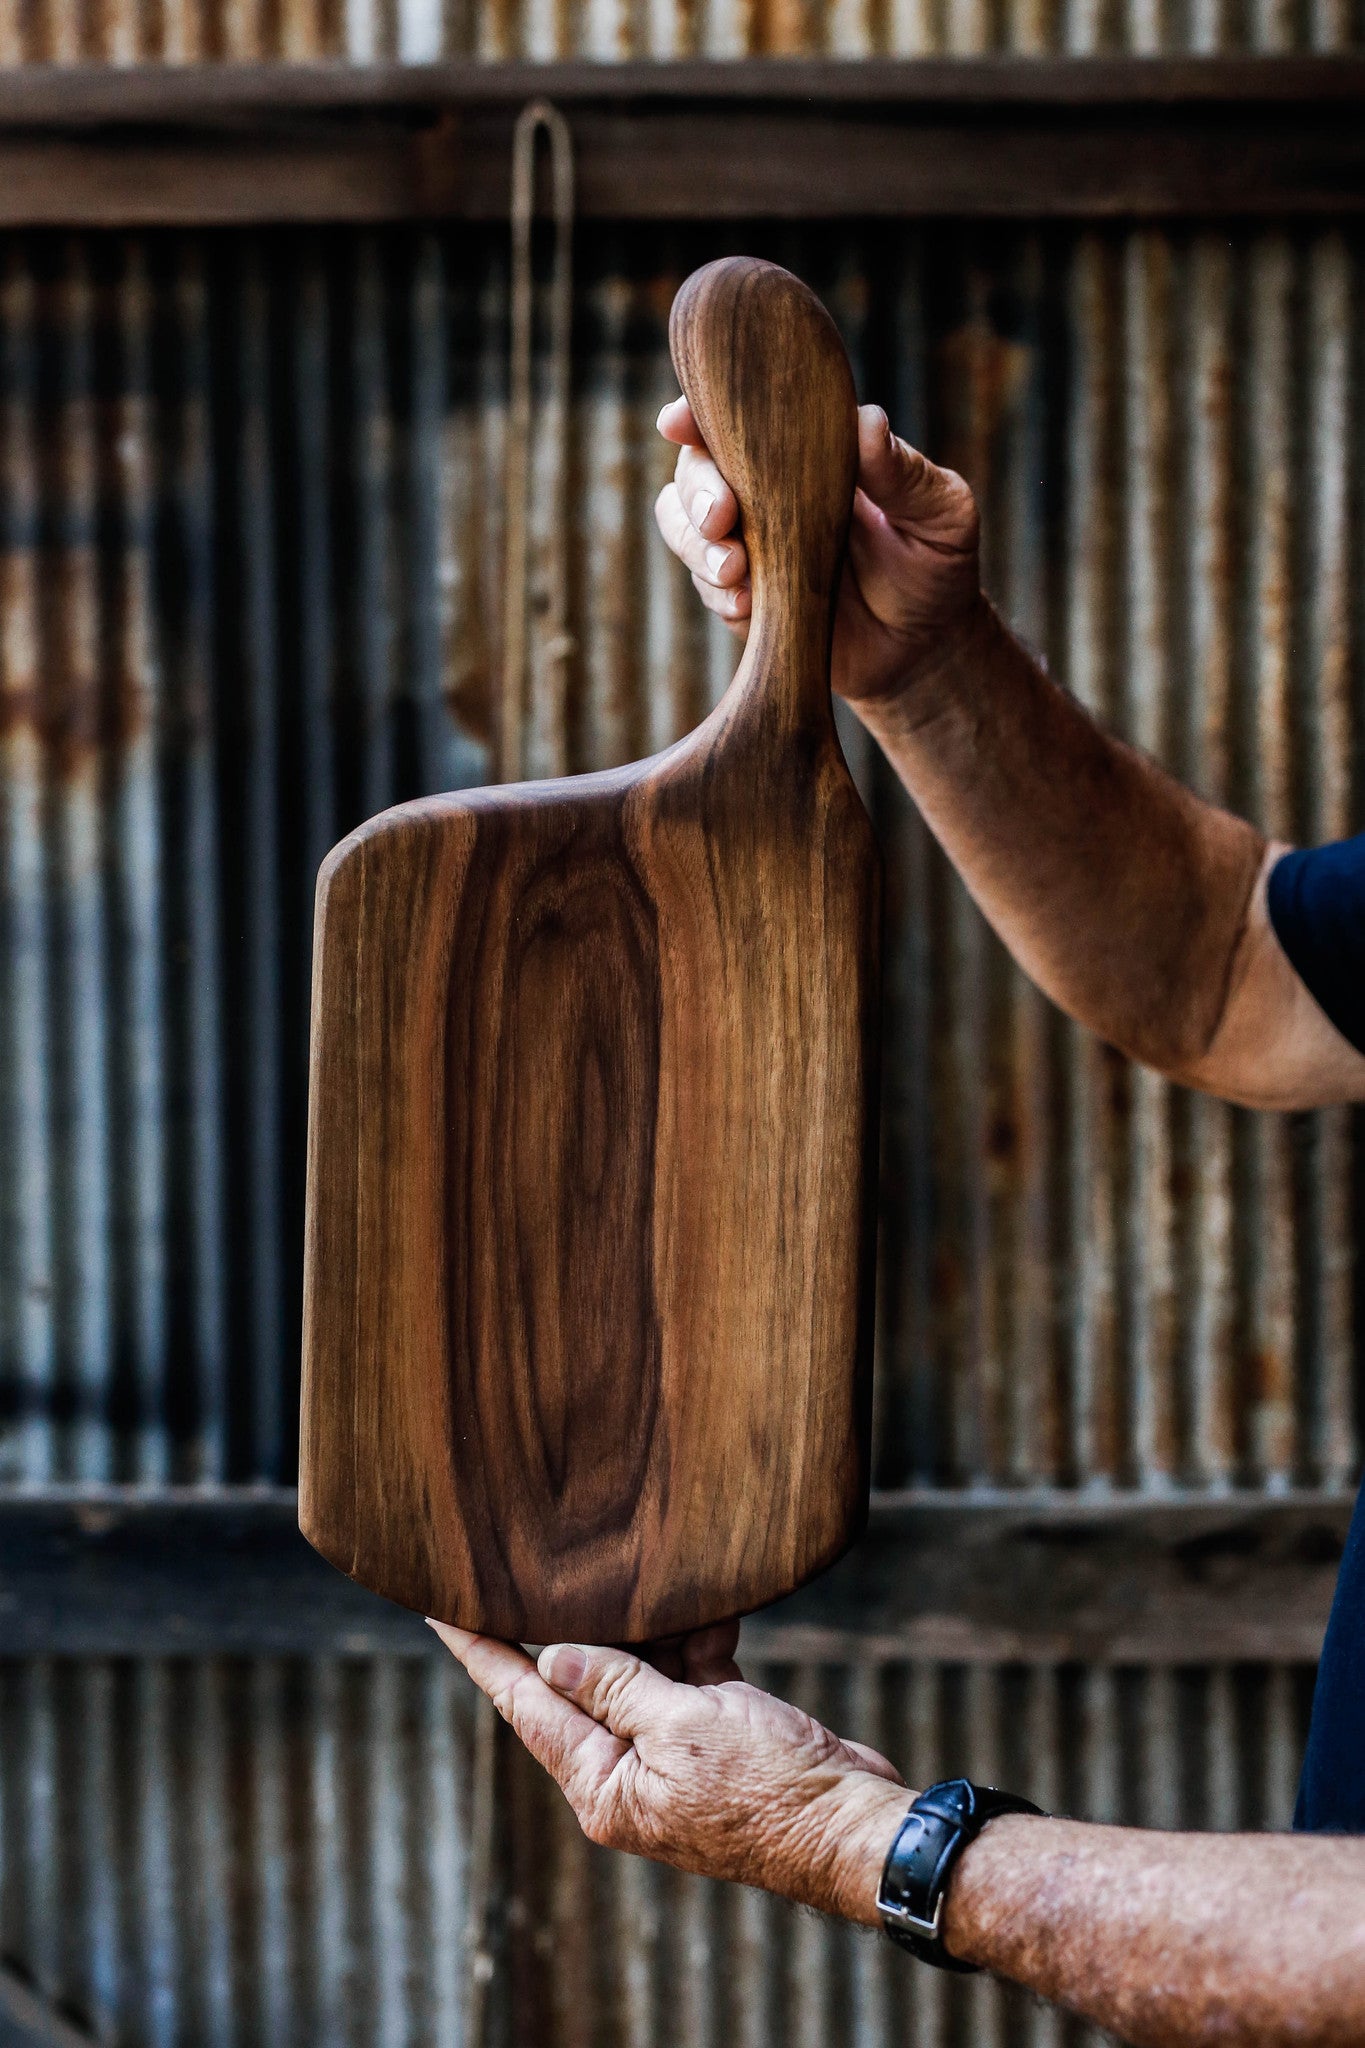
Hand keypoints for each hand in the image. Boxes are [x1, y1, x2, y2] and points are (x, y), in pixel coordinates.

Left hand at [429, 1621, 909, 1922]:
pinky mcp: (711, 1740)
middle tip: (553, 1564)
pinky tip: (715, 1614)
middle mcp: (625, 1774)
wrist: (852, 1825)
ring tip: (663, 1587)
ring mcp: (668, 1758)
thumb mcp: (683, 1724)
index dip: (481, 1651)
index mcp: (602, 1784)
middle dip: (579, 1626)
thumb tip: (553, 1656)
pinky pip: (685, 1682)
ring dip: (654, 1631)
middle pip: (579, 1683)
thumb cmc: (771, 1787)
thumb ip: (615, 1686)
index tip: (442, 1608)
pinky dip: (697, 1648)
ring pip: (637, 1674)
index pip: (524, 1703)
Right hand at [654, 397, 984, 706]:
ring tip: (734, 569)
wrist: (925, 649)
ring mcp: (751, 545)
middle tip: (720, 516)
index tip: (679, 421)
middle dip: (696, 489)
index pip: (744, 416)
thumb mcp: (942, 512)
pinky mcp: (746, 600)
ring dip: (695, 545)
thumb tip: (867, 420)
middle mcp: (768, 491)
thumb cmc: (938, 564)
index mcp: (808, 450)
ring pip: (685, 528)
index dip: (700, 413)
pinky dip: (717, 594)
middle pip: (696, 470)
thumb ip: (904, 471)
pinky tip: (746, 604)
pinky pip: (708, 589)